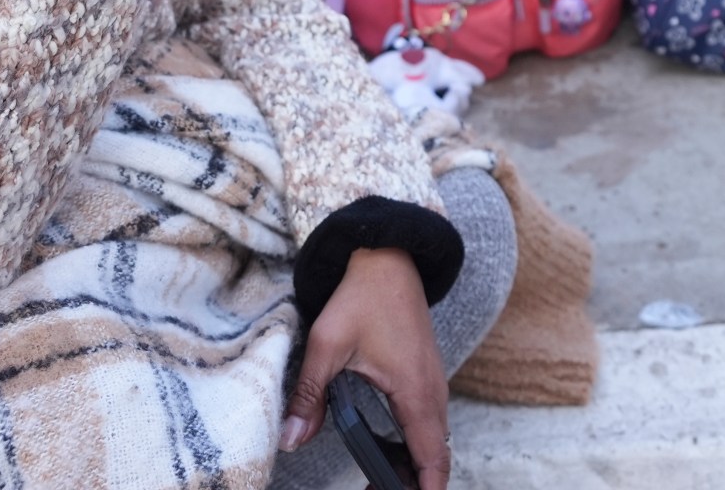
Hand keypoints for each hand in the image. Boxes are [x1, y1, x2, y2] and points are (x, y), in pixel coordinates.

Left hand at [281, 249, 448, 489]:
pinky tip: (388, 452)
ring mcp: (432, 383)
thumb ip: (310, 395)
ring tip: (379, 484)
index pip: (431, 459)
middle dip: (411, 484)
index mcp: (415, 392)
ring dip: (413, 466)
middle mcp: (432, 392)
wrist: (388, 257)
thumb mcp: (327, 346)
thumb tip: (290, 438)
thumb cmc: (362, 297)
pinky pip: (429, 422)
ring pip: (433, 441)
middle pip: (434, 457)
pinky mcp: (425, 375)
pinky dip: (415, 445)